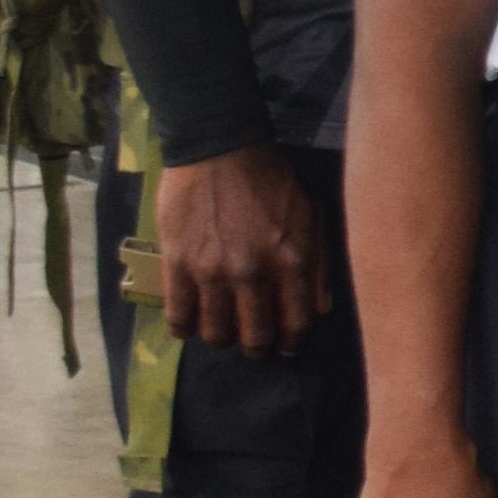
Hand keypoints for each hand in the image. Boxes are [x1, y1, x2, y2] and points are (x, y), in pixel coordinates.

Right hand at [147, 143, 326, 358]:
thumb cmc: (270, 180)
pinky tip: (190, 324)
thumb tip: (320, 309)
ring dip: (221, 339)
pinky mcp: (177, 263)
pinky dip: (184, 328)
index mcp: (292, 260)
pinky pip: (178, 316)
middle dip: (257, 348)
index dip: (292, 342)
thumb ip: (319, 264)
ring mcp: (212, 270)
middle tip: (253, 344)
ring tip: (222, 331)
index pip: (297, 323)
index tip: (285, 346)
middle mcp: (254, 272)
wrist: (219, 149)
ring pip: (215, 332)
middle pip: (255, 336)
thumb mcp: (311, 215)